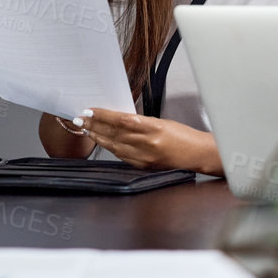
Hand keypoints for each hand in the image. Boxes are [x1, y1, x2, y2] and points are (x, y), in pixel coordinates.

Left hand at [74, 108, 221, 173]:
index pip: (120, 120)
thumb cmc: (184, 136)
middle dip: (94, 126)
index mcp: (152, 128)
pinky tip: (103, 142)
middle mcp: (146, 143)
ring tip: (87, 129)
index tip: (90, 111)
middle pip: (113, 133)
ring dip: (98, 137)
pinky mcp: (143, 166)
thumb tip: (119, 120)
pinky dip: (110, 148)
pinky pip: (121, 156)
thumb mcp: (162, 122)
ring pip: (114, 145)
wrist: (197, 154)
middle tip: (80, 119)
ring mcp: (144, 157)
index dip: (102, 116)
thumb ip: (140, 122)